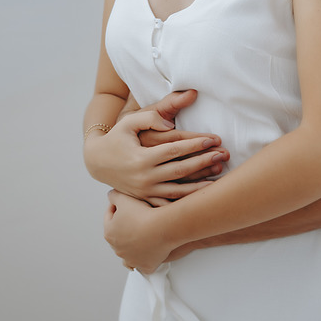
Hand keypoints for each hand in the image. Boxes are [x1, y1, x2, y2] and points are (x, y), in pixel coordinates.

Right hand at [84, 90, 228, 203]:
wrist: (97, 162)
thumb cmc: (116, 138)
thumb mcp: (128, 122)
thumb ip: (150, 117)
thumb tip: (171, 123)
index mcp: (142, 157)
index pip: (174, 150)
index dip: (195, 144)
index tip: (213, 139)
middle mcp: (144, 176)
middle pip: (181, 169)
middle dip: (204, 161)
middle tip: (223, 154)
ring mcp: (145, 191)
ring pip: (179, 190)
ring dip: (201, 184)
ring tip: (220, 176)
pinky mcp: (145, 198)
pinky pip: (169, 202)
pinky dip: (186, 200)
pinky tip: (202, 196)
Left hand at [104, 190, 173, 272]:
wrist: (162, 227)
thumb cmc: (143, 213)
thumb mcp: (123, 197)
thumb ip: (114, 195)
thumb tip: (111, 196)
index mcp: (109, 233)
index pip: (109, 217)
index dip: (117, 207)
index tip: (125, 203)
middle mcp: (117, 249)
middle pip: (119, 236)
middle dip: (125, 227)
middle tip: (135, 218)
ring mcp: (132, 259)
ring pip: (128, 254)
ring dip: (132, 247)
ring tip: (139, 238)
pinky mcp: (146, 266)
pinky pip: (143, 264)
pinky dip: (145, 259)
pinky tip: (148, 252)